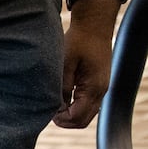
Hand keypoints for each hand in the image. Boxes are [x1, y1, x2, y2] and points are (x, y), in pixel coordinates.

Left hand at [54, 0, 118, 128]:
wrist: (94, 27)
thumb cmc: (78, 42)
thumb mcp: (64, 65)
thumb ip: (61, 89)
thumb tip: (55, 109)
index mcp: (93, 88)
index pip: (76, 117)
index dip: (60, 119)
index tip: (47, 111)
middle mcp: (101, 91)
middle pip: (83, 121)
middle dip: (65, 121)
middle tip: (49, 112)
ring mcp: (101, 89)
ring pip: (86, 115)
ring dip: (70, 115)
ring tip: (55, 105)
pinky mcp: (98, 85)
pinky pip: (88, 105)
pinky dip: (75, 108)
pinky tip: (63, 99)